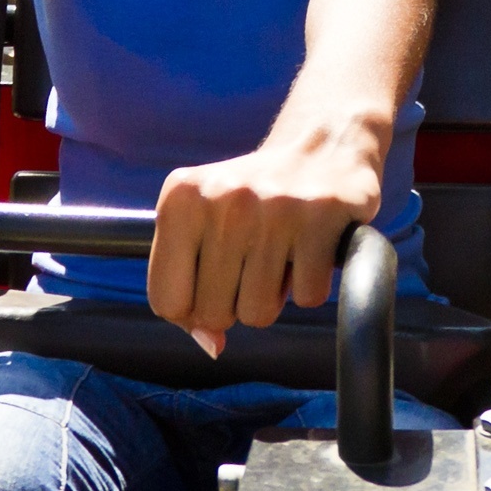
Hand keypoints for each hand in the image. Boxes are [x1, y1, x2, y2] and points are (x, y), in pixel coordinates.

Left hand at [148, 130, 385, 356]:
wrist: (323, 145)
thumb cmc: (254, 200)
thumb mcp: (204, 226)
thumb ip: (190, 288)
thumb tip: (211, 346)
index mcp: (180, 199)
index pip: (167, 301)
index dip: (192, 309)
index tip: (214, 283)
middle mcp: (224, 198)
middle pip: (215, 313)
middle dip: (236, 302)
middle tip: (254, 261)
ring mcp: (274, 206)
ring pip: (259, 312)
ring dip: (275, 294)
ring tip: (282, 252)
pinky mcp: (323, 215)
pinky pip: (307, 297)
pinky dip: (312, 284)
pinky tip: (310, 247)